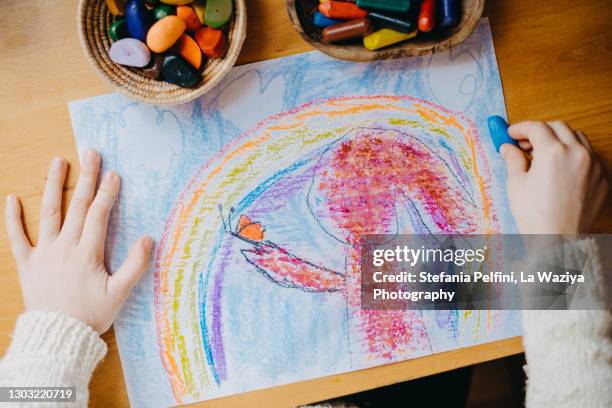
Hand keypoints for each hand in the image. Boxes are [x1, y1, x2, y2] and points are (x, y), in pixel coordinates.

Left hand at [4, 150, 152, 333]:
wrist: (58, 337)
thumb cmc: (90, 316)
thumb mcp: (119, 294)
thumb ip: (135, 265)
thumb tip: (148, 238)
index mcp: (87, 253)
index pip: (98, 215)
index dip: (108, 193)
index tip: (114, 173)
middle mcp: (64, 247)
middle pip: (76, 206)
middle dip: (87, 178)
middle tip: (91, 154)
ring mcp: (44, 253)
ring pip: (49, 213)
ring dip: (54, 185)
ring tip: (58, 161)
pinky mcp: (27, 264)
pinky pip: (17, 238)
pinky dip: (13, 218)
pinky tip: (12, 198)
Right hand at [500, 121, 607, 234]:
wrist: (558, 241)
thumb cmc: (535, 216)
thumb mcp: (516, 185)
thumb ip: (513, 160)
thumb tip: (508, 148)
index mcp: (553, 153)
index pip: (536, 127)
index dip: (520, 128)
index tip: (511, 134)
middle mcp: (577, 153)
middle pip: (558, 127)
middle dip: (539, 130)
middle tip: (524, 143)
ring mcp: (593, 165)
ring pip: (577, 138)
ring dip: (559, 139)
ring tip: (543, 154)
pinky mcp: (601, 178)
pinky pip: (589, 156)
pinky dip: (574, 154)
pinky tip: (560, 168)